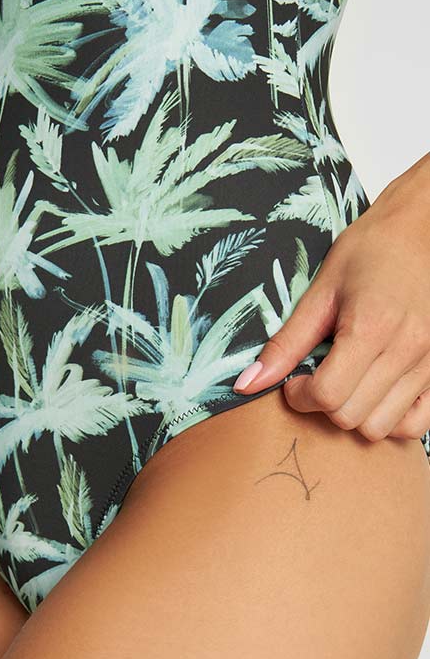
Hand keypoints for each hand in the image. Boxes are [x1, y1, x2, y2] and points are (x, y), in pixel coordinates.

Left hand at [233, 153, 429, 443]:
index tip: (295, 381)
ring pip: (380, 428)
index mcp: (371, 327)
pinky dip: (390, 420)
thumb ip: (286, 342)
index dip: (300, 396)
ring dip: (354, 415)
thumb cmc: (372, 251)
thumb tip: (246, 383)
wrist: (423, 230)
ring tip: (346, 385)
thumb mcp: (321, 290)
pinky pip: (415, 424)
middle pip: (351, 417)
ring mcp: (429, 364)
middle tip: (317, 379)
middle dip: (323, 406)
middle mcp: (406, 350)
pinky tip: (373, 395)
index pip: (328, 395)